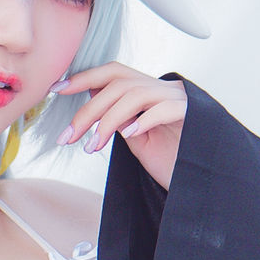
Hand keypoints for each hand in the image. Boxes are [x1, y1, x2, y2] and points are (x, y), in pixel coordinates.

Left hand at [57, 63, 186, 188]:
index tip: (56, 90)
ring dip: (107, 120)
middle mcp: (164, 90)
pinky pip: (165, 108)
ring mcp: (179, 100)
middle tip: (68, 136)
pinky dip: (144, 119)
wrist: (203, 185)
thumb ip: (118, 120)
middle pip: (118, 83)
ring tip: (93, 146)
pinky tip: (129, 134)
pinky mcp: (194, 115)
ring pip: (135, 93)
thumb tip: (92, 103)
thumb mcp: (136, 140)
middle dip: (88, 109)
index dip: (83, 77)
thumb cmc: (172, 163)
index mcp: (149, 93)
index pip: (113, 74)